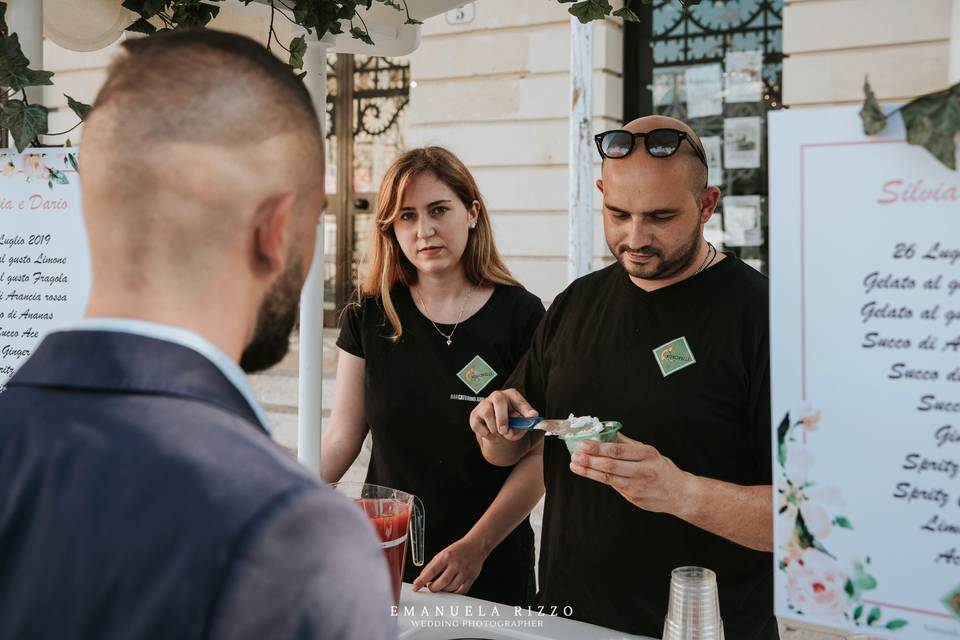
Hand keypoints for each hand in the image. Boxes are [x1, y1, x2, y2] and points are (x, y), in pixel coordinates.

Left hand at [411, 537, 488, 594]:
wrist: (476, 546)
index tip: (415, 587)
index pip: (431, 571)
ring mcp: (464, 572)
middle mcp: (455, 564)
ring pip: (450, 588)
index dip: (421, 580)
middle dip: (433, 588)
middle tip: (431, 586)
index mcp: (446, 557)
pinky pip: (461, 591)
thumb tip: (423, 577)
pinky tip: (451, 589)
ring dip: (443, 590)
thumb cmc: (458, 550)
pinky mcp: (471, 578)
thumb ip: (433, 565)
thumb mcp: (443, 553)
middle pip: (441, 583)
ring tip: (441, 585)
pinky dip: (454, 593)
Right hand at [469, 388, 537, 442]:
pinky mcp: (474, 414)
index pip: (518, 399)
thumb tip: (521, 426)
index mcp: (511, 396)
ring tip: (499, 433)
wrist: (496, 430)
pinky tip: (490, 432)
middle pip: (498, 399)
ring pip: (487, 412)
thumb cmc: (510, 423)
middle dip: (502, 417)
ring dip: (494, 428)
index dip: (525, 408)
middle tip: (504, 431)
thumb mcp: (519, 425)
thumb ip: (522, 426)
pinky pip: (477, 424)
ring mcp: (484, 404)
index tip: (533, 415)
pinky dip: (485, 433)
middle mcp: (497, 396)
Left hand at [569, 434, 694, 515]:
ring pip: (608, 478)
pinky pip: (613, 486)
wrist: (679, 494)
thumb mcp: (649, 451)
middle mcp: (643, 470)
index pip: (618, 450)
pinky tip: (588, 473)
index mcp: (647, 455)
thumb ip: (628, 443)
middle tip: (575, 455)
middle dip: (590, 460)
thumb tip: (607, 432)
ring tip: (575, 465)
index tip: (584, 444)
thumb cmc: (663, 470)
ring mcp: (638, 486)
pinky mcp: (633, 497)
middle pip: (611, 465)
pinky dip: (598, 478)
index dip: (599, 447)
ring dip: (589, 471)